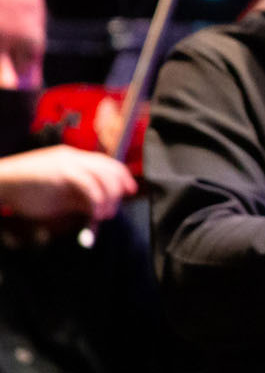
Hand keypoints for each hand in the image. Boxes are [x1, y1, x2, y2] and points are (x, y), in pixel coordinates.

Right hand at [0, 145, 137, 222]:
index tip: (130, 191)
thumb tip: (100, 208)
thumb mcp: (59, 196)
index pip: (107, 163)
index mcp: (73, 158)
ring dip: (109, 198)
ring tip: (103, 215)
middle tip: (111, 211)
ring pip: (104, 176)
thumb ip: (79, 198)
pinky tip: (95, 213)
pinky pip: (89, 185)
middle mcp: (74, 157)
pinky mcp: (61, 172)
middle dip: (118, 191)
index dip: (122, 177)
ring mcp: (67, 162)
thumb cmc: (25, 191)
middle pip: (110, 169)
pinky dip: (97, 200)